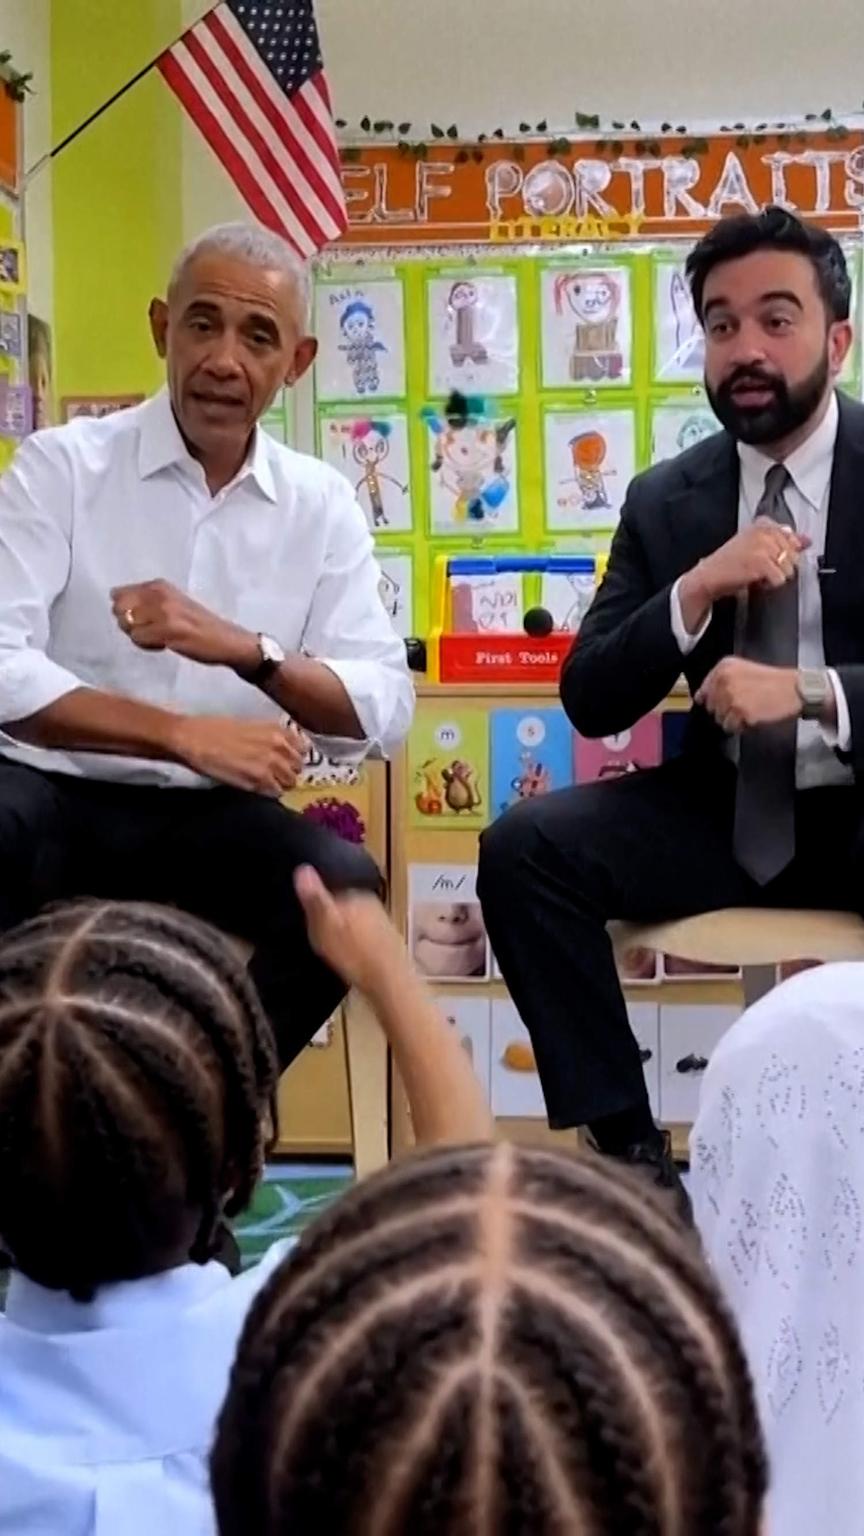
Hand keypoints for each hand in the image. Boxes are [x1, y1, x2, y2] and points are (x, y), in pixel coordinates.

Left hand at [111, 580, 258, 669]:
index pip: (119, 593)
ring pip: (127, 625)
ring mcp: (164, 612)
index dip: (125, 610)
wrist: (226, 639)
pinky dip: (147, 645)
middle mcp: (159, 594)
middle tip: (148, 631)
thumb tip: (114, 602)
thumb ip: (147, 600)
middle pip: (119, 608)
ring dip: (138, 636)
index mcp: (159, 585)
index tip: (143, 618)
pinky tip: (164, 645)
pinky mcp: (167, 630)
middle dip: (128, 623)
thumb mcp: (172, 602)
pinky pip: (138, 638)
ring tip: (158, 638)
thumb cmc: (198, 623)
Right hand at [170, 715, 307, 794]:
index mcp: (277, 730)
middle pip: (298, 768)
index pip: (303, 750)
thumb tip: (282, 752)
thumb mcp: (251, 725)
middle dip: (288, 772)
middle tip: (272, 774)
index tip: (285, 762)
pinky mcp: (259, 780)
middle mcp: (279, 746)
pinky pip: (276, 793)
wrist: (194, 738)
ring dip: (279, 784)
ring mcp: (271, 764)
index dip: (293, 757)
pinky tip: (255, 787)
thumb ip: (271, 738)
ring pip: (290, 783)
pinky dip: (268, 792)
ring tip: (263, 782)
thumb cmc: (215, 729)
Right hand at [294, 865, 405, 995]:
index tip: (310, 922)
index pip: (333, 891)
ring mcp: (383, 923)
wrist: (390, 981)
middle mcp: (373, 904)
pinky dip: (358, 945)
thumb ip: (315, 898)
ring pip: (358, 922)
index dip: (319, 906)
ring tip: (335, 951)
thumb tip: (303, 867)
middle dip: (335, 918)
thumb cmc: (353, 953)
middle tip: (321, 939)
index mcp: (356, 896)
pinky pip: (367, 938)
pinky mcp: (390, 942)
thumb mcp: (325, 925)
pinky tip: (353, 959)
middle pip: (346, 906)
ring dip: (347, 933)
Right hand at [690, 520, 811, 606]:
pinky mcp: (761, 562)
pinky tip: (755, 580)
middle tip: (759, 568)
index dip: (783, 554)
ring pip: (789, 568)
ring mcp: (763, 545)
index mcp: (763, 523)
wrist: (708, 577)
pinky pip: (780, 578)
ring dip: (775, 576)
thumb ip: (784, 541)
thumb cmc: (729, 564)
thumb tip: (806, 540)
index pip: (792, 538)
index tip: (768, 559)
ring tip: (757, 574)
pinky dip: (769, 584)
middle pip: (793, 554)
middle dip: (780, 566)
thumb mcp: (758, 547)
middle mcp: (764, 531)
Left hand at [695, 658, 800, 733]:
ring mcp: (731, 696)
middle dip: (725, 711)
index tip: (728, 702)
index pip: (703, 692)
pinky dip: (742, 727)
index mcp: (724, 667)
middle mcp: (724, 679)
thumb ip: (720, 681)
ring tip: (751, 710)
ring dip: (733, 720)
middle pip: (711, 708)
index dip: (715, 701)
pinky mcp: (740, 712)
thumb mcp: (743, 671)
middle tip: (746, 705)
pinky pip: (731, 728)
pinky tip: (754, 717)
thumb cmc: (773, 682)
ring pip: (720, 719)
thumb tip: (698, 698)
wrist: (796, 689)